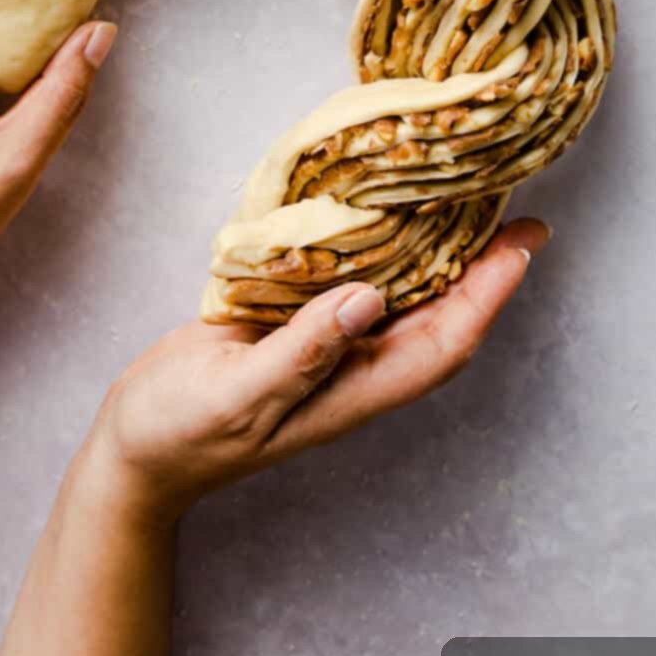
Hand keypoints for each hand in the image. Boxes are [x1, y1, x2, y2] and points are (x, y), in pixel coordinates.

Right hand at [81, 220, 549, 519]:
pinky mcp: (294, 332)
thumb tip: (369, 298)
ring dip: (441, 259)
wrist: (131, 453)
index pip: (443, 341)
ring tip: (465, 203)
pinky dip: (382, 254)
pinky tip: (380, 218)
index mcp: (349, 393)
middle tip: (513, 208)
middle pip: (440, 321)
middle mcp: (351, 372)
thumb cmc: (178, 433)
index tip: (525, 240)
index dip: (490, 292)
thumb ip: (302, 350)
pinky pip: (357, 290)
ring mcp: (326, 354)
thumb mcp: (236, 394)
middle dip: (484, 271)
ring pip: (404, 304)